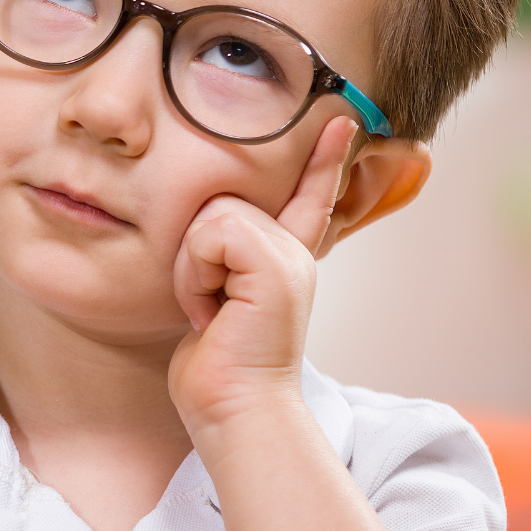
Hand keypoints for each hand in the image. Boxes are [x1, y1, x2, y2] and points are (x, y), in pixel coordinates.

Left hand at [168, 115, 358, 441]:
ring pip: (210, 216)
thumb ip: (224, 264)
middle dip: (193, 253)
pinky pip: (209, 235)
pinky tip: (210, 312)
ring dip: (190, 268)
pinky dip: (194, 274)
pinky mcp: (274, 267)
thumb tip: (209, 234)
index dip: (323, 160)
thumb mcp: (216, 303)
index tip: (340, 121)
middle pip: (220, 200)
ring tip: (211, 310)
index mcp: (283, 259)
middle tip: (208, 306)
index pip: (307, 198)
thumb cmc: (216, 367)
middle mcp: (292, 252)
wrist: (235, 410)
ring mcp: (287, 257)